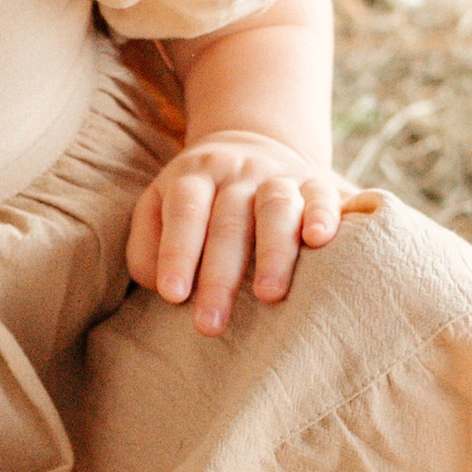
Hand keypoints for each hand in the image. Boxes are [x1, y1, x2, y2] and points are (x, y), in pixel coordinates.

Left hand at [126, 131, 368, 336]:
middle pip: (228, 222)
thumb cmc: (198, 199)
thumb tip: (160, 286)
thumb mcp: (158, 206)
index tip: (173, 296)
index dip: (178, 253)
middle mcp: (237, 174)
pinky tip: (319, 240)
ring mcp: (278, 176)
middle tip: (211, 325)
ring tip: (268, 296)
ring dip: (273, 252)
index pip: (185, 213)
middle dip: (220, 277)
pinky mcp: (316, 183)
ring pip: (277, 208)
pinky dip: (323, 215)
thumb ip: (148, 244)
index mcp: (194, 177)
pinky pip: (323, 196)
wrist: (252, 145)